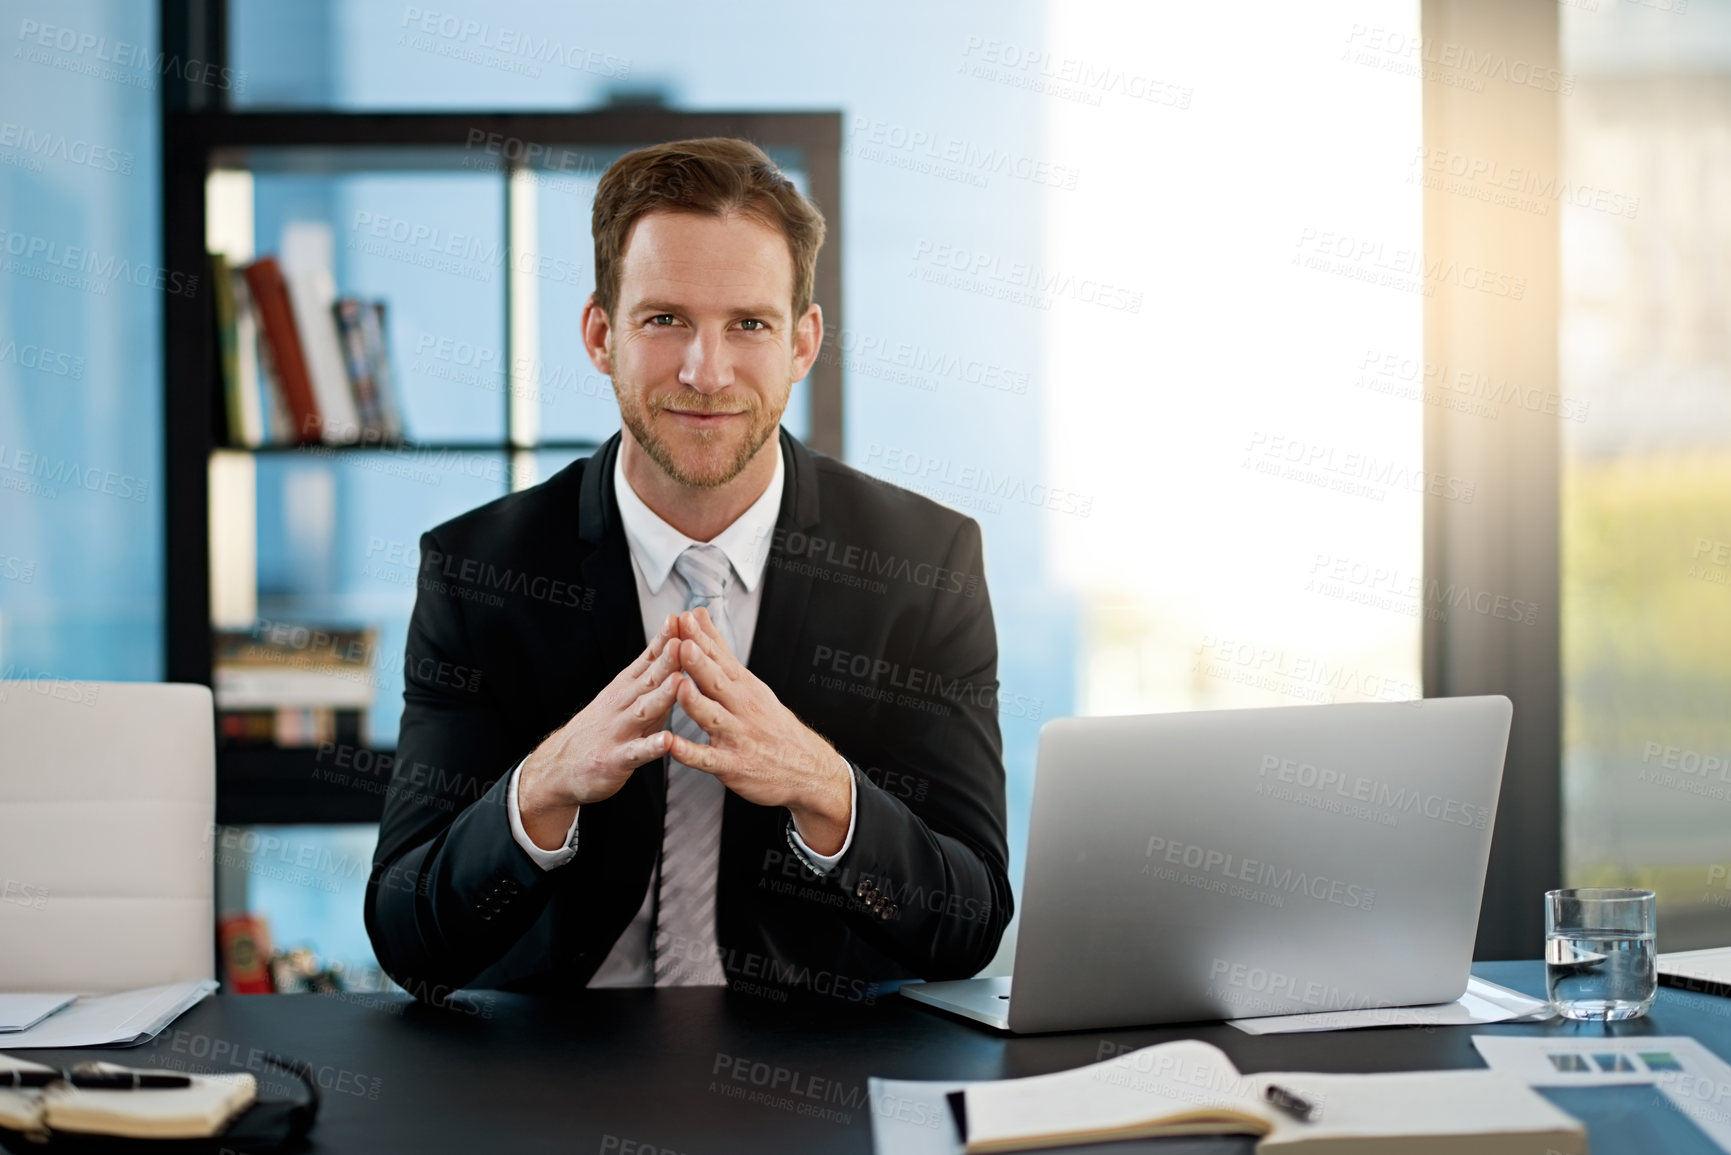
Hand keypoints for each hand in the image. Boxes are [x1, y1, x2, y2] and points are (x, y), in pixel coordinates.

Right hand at [517, 614, 683, 848]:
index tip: (681, 619)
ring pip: (643, 711)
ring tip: (680, 681)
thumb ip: (649, 682)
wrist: (558, 767)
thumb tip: (679, 656)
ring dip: (662, 696)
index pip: (646, 660)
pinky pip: (636, 752)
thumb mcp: (621, 700)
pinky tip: (667, 741)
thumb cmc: (598, 731)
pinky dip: (651, 747)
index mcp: (624, 689)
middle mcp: (620, 705)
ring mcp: (617, 732)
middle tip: (685, 640)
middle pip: (647, 679)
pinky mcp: (615, 759)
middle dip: (667, 660)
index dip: (664, 640)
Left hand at [664, 608, 853, 855]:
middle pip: (717, 682)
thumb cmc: (770, 722)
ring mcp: (736, 736)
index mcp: (743, 687)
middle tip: (683, 644)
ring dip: (695, 702)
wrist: (805, 767)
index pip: (720, 658)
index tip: (684, 619)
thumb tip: (700, 615)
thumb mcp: (750, 683)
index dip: (701, 639)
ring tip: (680, 686)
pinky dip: (690, 753)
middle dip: (699, 664)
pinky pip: (707, 758)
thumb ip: (719, 650)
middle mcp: (740, 708)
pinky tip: (673, 745)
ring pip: (712, 718)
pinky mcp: (731, 764)